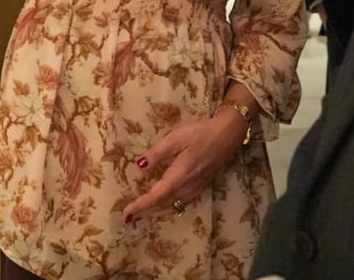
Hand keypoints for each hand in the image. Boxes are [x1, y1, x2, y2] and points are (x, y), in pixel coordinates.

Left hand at [121, 112, 244, 223]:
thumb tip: (139, 165)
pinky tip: (161, 206)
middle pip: (163, 205)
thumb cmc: (200, 134)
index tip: (126, 214)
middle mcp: (187, 187)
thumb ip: (157, 153)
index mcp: (179, 177)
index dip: (140, 206)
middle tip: (128, 218)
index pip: (156, 197)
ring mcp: (195, 189)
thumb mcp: (175, 139)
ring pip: (172, 206)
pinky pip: (181, 203)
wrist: (226, 136)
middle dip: (145, 212)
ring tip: (140, 215)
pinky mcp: (200, 187)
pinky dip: (167, 208)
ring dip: (155, 212)